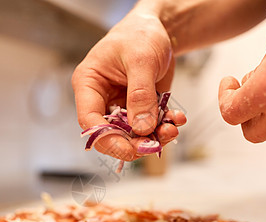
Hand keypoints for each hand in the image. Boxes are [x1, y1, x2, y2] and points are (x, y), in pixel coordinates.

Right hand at [72, 12, 185, 160]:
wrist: (159, 29)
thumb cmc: (141, 34)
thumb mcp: (142, 60)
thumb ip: (141, 94)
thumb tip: (142, 128)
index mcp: (89, 84)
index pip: (89, 120)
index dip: (107, 139)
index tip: (130, 148)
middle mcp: (102, 99)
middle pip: (110, 134)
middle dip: (133, 143)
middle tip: (156, 144)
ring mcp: (120, 106)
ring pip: (131, 135)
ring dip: (153, 137)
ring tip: (172, 128)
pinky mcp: (138, 108)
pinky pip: (148, 126)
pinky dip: (163, 127)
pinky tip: (176, 119)